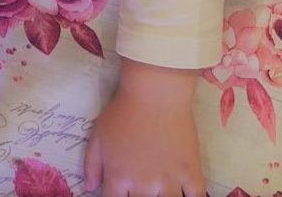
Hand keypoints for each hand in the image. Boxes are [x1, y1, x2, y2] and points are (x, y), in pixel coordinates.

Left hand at [84, 58, 205, 196]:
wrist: (155, 94)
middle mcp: (143, 186)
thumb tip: (90, 187)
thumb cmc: (123, 112)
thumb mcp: (98, 135)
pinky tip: (184, 193)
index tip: (119, 192)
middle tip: (141, 187)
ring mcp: (169, 182)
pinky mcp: (192, 174)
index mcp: (118, 178)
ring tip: (160, 190)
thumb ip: (91, 164)